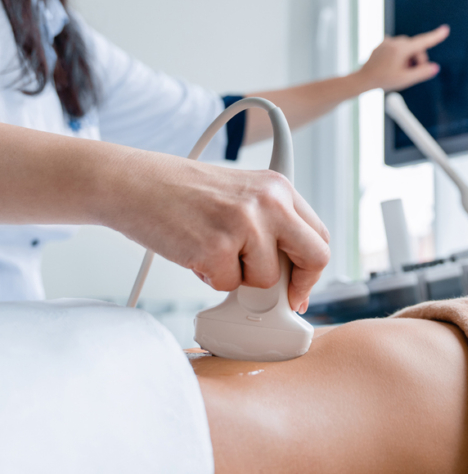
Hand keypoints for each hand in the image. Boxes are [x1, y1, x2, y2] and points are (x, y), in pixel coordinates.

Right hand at [106, 154, 329, 312]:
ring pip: (266, 279)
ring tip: (212, 250)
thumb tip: (291, 279)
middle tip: (277, 299)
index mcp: (278, 187)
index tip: (298, 288)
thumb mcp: (241, 195)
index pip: (318, 235)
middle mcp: (269, 201)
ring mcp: (245, 223)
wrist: (133, 183)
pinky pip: (228, 285)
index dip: (311, 269)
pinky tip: (194, 251)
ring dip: (238, 277)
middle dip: (297, 286)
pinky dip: (210, 278)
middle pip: (314, 257)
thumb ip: (271, 226)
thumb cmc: (182, 193)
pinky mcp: (217, 247)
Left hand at [357, 25, 449, 91]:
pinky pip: (397, 47)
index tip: (445, 29)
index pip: (423, 42)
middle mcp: (394, 42)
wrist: (363, 79)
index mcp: (401, 49)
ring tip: (399, 71)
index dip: (436, 36)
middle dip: (417, 60)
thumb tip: (435, 67)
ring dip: (408, 58)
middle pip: (415, 48)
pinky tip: (391, 66)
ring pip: (407, 47)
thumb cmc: (383, 80)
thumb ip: (422, 73)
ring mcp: (387, 42)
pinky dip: (399, 55)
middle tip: (410, 74)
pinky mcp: (383, 44)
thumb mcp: (405, 80)